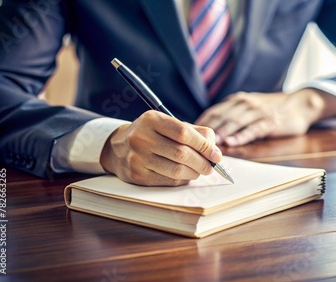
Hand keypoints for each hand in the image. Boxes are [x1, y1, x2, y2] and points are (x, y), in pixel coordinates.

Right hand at [100, 110, 221, 185]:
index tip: (216, 155)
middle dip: (202, 163)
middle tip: (210, 167)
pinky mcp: (137, 175)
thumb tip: (215, 150)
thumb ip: (195, 132)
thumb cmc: (153, 135)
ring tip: (199, 171)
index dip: (204, 145)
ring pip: (176, 170)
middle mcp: (141, 137)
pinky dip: (182, 180)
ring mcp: (137, 157)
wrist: (119, 148)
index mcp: (152, 119)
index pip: (184, 133)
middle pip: (182, 154)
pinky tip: (185, 175)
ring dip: (194, 173)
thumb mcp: (169, 125)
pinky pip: (168, 181)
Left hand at [196, 88, 335, 145]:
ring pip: (235, 122)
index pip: (213, 111)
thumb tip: (208, 130)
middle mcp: (245, 103)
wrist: (299, 104)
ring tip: (208, 143)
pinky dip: (241, 136)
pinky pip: (253, 129)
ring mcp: (258, 112)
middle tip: (192, 142)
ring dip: (221, 133)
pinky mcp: (270, 122)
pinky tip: (232, 143)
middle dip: (206, 130)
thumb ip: (231, 115)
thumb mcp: (248, 106)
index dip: (199, 123)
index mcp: (237, 100)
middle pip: (221, 117)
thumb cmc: (270, 109)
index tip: (186, 134)